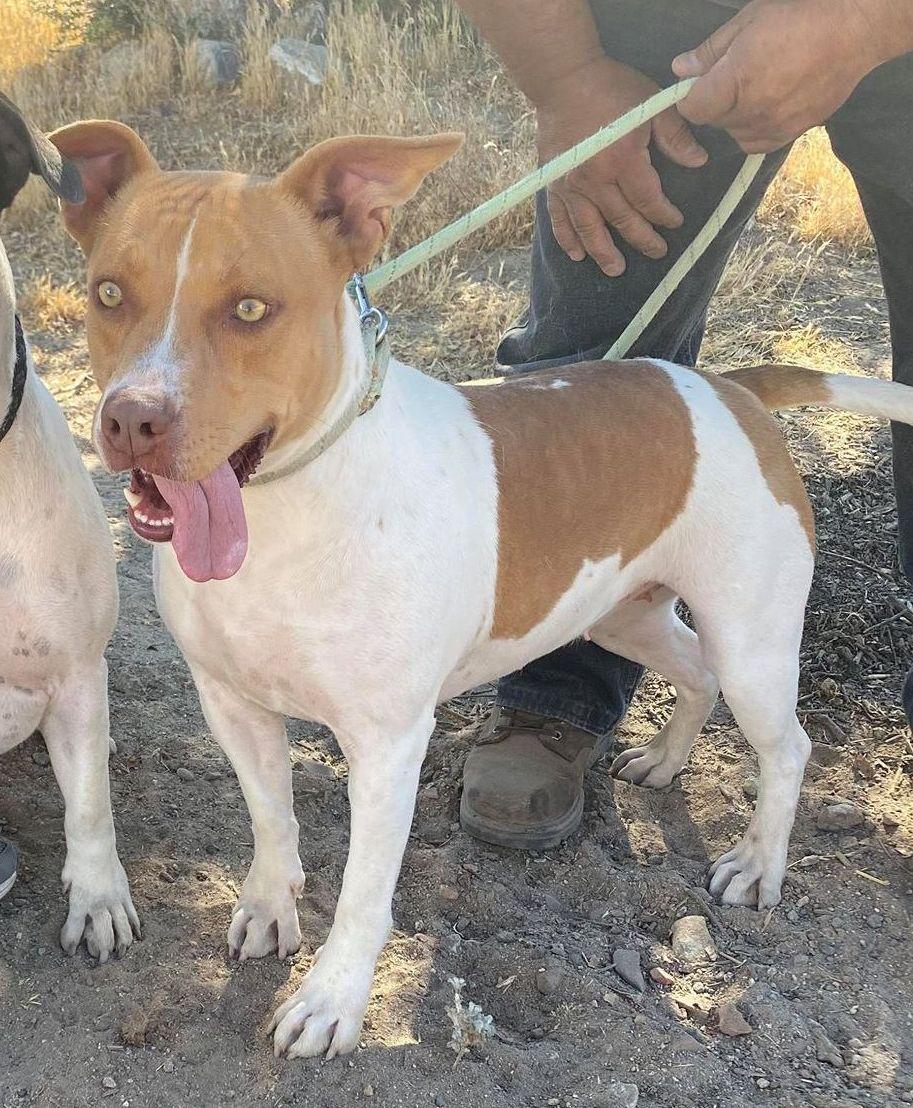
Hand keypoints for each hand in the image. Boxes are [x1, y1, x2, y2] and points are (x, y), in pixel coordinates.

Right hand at [536, 55, 706, 275]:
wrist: (563, 79)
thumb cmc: (611, 87)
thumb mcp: (651, 104)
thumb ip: (675, 135)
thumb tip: (698, 162)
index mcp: (623, 160)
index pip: (649, 200)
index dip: (664, 215)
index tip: (676, 223)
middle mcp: (596, 180)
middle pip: (622, 219)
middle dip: (642, 239)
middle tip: (657, 252)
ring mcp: (571, 186)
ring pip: (589, 228)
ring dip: (603, 252)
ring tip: (616, 269)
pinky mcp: (553, 184)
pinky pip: (559, 219)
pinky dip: (567, 239)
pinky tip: (577, 255)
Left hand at [672, 0, 892, 152]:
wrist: (855, 28)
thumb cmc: (802, 15)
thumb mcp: (749, 21)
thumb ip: (711, 51)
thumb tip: (681, 69)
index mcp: (737, 80)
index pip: (693, 108)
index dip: (690, 96)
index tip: (697, 84)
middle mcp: (753, 110)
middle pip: (714, 121)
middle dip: (715, 101)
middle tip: (735, 74)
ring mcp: (774, 126)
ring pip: (735, 133)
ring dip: (736, 116)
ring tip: (755, 86)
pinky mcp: (792, 133)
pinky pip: (758, 143)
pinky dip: (754, 129)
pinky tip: (766, 105)